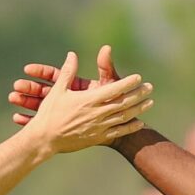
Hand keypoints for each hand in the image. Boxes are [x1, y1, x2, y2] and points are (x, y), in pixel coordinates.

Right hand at [20, 50, 150, 153]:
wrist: (44, 140)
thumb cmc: (49, 114)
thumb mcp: (58, 90)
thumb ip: (67, 72)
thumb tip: (72, 54)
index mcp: (88, 100)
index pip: (113, 89)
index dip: (127, 83)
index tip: (138, 77)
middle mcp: (96, 114)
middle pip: (123, 103)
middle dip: (138, 94)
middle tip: (150, 87)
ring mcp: (98, 127)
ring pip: (124, 117)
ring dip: (138, 109)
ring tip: (150, 102)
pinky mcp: (97, 138)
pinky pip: (118, 132)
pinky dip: (130, 127)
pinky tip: (139, 123)